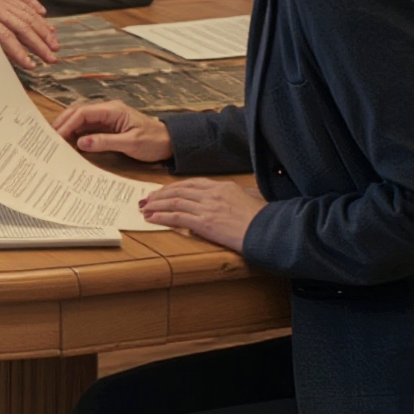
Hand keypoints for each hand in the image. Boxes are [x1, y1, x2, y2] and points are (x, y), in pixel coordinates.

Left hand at [0, 0, 56, 71]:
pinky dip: (34, 8)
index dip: (19, 52)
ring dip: (41, 28)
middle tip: (52, 58)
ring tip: (54, 43)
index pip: (4, 36)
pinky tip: (44, 16)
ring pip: (25, 12)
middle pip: (21, 25)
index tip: (30, 65)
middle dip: (39, 43)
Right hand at [53, 99, 173, 162]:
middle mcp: (108, 110)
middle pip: (78, 112)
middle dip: (62, 123)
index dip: (67, 123)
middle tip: (48, 137)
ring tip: (54, 140)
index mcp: (113, 110)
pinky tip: (68, 142)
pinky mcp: (107, 126)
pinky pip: (87, 127)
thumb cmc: (153, 141)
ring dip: (67, 127)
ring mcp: (107, 117)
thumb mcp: (130, 143)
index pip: (83, 112)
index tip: (56, 136)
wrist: (170, 142)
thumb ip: (106, 142)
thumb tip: (81, 142)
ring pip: (80, 118)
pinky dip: (75, 133)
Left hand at [138, 177, 266, 250]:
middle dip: (161, 194)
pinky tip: (151, 218)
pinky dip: (161, 217)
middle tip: (148, 199)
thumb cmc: (264, 218)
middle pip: (180, 190)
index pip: (192, 184)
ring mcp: (208, 207)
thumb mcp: (251, 199)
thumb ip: (237, 196)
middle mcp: (213, 194)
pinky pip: (177, 217)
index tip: (164, 190)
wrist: (268, 230)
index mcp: (223, 187)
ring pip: (175, 202)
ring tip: (145, 208)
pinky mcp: (205, 223)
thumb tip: (233, 197)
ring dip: (157, 205)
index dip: (175, 187)